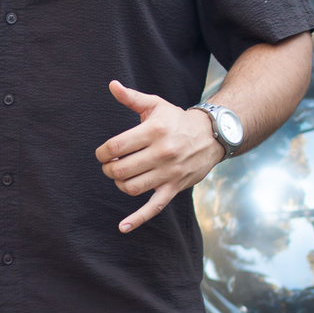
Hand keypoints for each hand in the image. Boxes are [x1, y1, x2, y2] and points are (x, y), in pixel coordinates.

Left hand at [95, 80, 225, 232]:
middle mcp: (161, 153)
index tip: (102, 153)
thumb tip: (111, 85)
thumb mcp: (156, 105)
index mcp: (154, 131)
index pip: (116, 147)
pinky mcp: (174, 188)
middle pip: (120, 169)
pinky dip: (137, 219)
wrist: (211, 136)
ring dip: (119, 184)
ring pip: (132, 187)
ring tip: (119, 176)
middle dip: (108, 169)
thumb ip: (131, 98)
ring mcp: (168, 173)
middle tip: (109, 165)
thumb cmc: (176, 120)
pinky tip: (123, 227)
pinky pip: (154, 207)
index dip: (102, 153)